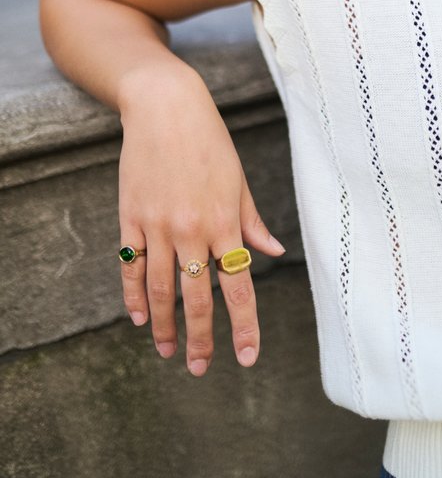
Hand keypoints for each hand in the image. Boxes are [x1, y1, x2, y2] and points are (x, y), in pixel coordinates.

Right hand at [117, 62, 284, 374]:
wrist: (166, 108)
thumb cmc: (210, 142)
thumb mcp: (238, 181)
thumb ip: (252, 223)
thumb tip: (273, 253)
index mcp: (224, 222)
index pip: (237, 287)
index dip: (243, 326)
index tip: (245, 357)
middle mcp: (191, 230)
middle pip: (195, 298)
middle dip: (199, 339)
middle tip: (200, 368)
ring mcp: (157, 226)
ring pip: (160, 289)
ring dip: (163, 325)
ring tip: (166, 351)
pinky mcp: (131, 218)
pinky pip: (131, 266)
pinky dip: (134, 294)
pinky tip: (138, 317)